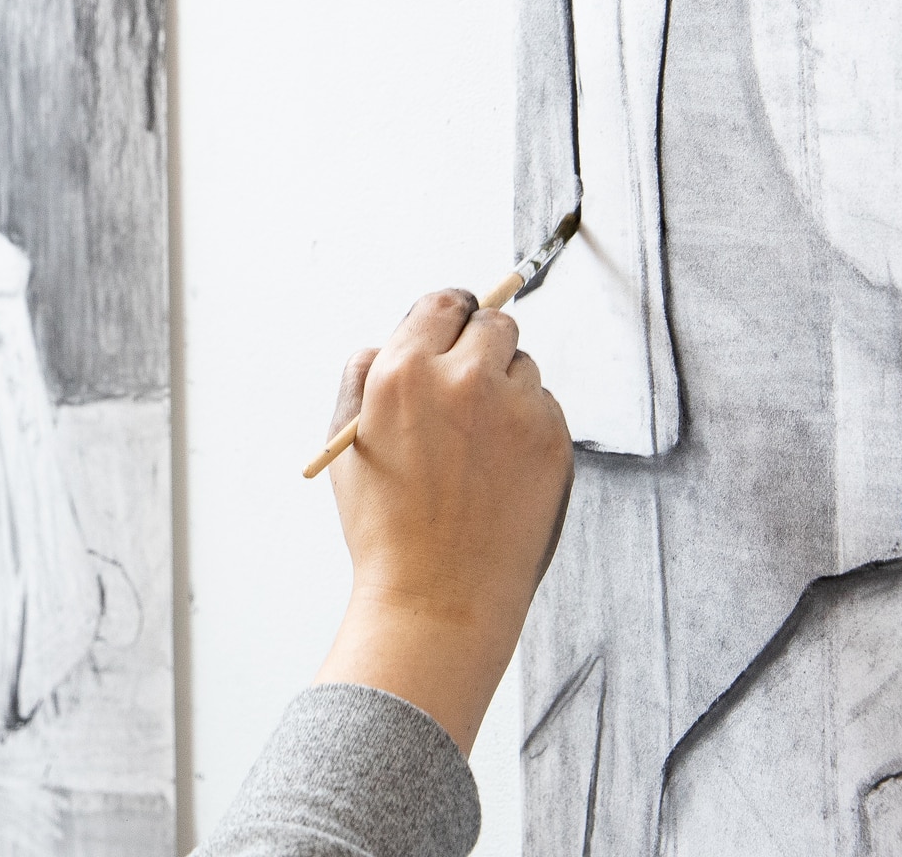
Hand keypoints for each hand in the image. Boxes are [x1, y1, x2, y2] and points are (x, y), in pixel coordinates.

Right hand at [314, 289, 572, 752]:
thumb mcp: (349, 442)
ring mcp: (515, 409)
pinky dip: (529, 425)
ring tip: (479, 445)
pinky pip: (545, 407)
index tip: (456, 324)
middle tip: (470, 382)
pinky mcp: (553, 440)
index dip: (450, 313)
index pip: (443, 303)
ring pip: (524, 367)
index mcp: (403, 372)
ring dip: (506, 387)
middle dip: (482, 346)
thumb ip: (362, 376)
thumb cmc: (386, 526)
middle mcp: (462, 379)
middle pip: (495, 324)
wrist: (439, 598)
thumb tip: (386, 341)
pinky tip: (501, 469)